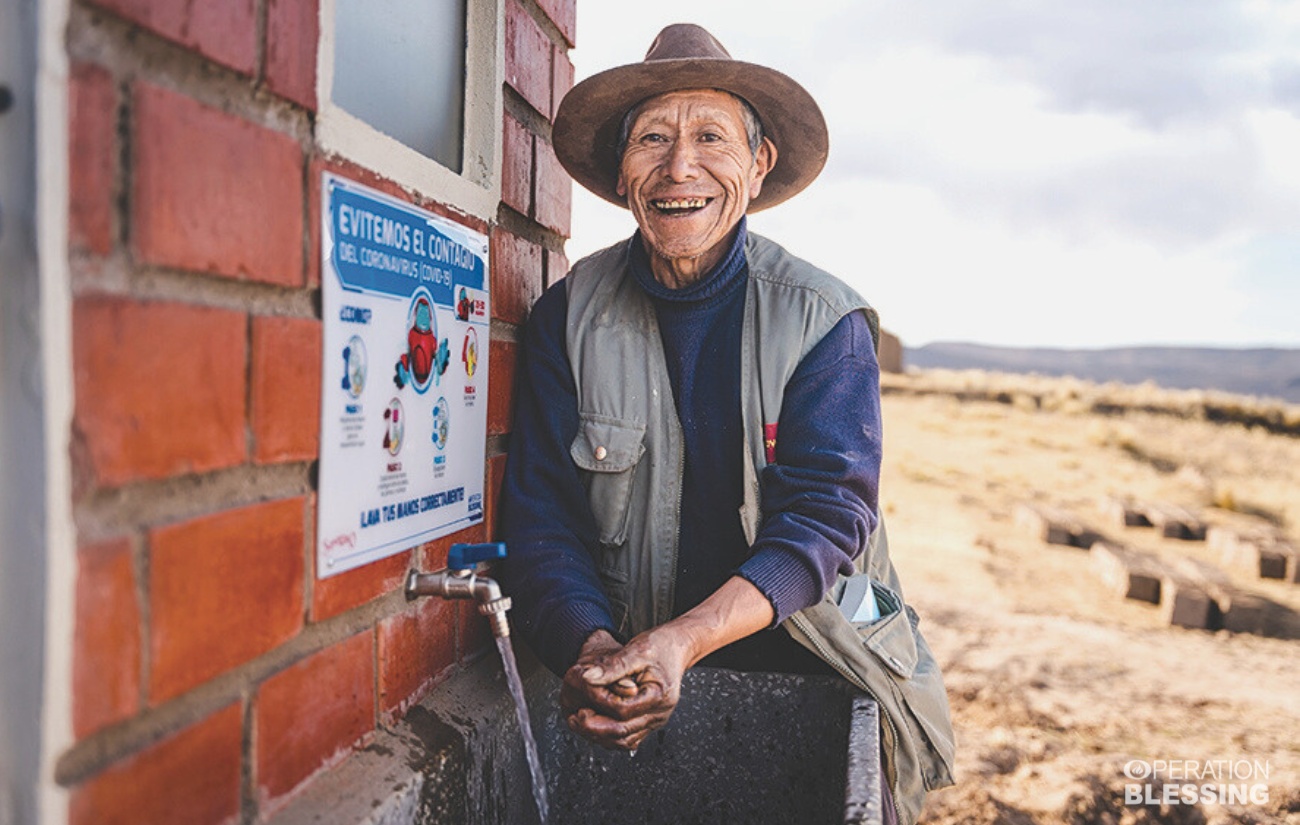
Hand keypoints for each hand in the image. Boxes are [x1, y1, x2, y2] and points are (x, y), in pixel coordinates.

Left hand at [564, 627, 694, 750]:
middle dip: (594, 727)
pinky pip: (628, 737)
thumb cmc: (660, 645)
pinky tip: (595, 725)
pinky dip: (609, 735)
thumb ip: (612, 666)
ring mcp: (655, 720)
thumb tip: (587, 677)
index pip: (623, 710)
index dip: (600, 703)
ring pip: (624, 740)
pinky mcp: (649, 721)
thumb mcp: (636, 649)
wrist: (677, 646)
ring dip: (599, 735)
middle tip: (575, 716)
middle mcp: (659, 713)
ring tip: (579, 722)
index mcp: (659, 695)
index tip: (584, 693)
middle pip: (622, 731)